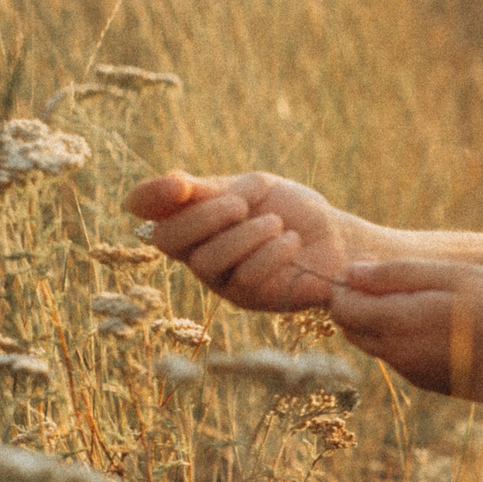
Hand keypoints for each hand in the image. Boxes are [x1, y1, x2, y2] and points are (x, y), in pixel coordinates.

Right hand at [125, 171, 353, 312]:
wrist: (336, 238)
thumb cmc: (292, 210)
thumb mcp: (255, 188)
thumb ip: (214, 190)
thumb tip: (174, 183)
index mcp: (192, 214)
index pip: (146, 206)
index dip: (150, 196)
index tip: (180, 184)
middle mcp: (195, 248)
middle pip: (167, 238)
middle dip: (203, 218)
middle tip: (240, 204)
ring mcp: (217, 277)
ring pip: (206, 261)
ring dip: (244, 236)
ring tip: (277, 223)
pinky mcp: (245, 298)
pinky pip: (243, 278)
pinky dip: (270, 253)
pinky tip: (292, 241)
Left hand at [328, 258, 482, 412]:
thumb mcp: (457, 276)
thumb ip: (400, 273)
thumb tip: (351, 272)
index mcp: (401, 324)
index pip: (342, 306)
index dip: (345, 282)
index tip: (368, 265)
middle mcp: (400, 356)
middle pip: (353, 329)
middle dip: (358, 303)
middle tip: (388, 278)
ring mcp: (416, 374)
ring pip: (377, 344)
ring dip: (383, 320)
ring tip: (420, 295)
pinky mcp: (434, 384)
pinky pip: (403, 358)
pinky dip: (407, 337)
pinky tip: (441, 321)